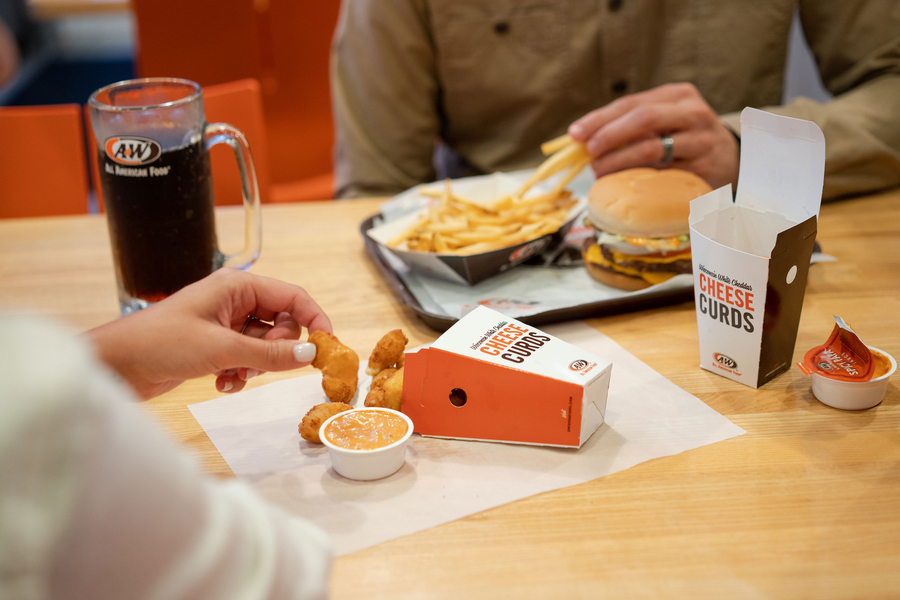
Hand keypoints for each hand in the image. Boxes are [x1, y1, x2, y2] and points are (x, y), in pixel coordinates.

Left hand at [87, 269, 331, 398]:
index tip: (328, 346)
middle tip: (260, 364)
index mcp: (237, 286)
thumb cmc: (160, 343)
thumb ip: (270, 354)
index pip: (293, 297)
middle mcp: (234, 301)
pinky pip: (247, 358)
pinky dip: (241, 373)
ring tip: (232, 375)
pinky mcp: (215, 345)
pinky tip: (222, 383)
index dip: (314, 319)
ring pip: (265, 345)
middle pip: (282, 324)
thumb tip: (311, 355)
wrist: (116, 365)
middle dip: (277, 350)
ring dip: (256, 366)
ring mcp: (224, 323)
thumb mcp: (222, 349)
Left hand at [568, 82, 738, 189]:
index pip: (631, 103)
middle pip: (642, 118)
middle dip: (609, 135)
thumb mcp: (667, 121)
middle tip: (589, 152)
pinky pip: (663, 174)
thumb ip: (633, 124)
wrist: (733, 160)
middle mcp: (692, 113)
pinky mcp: (703, 168)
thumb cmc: (686, 139)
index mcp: (678, 95)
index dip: (599, 118)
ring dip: (618, 162)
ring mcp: (700, 141)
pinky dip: (637, 178)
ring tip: (599, 171)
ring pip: (651, 149)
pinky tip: (622, 183)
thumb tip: (584, 140)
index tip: (575, 134)